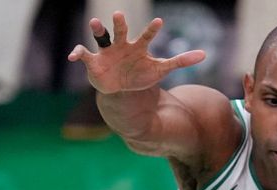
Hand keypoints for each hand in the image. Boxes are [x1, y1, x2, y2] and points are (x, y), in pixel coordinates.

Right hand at [67, 13, 205, 94]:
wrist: (121, 88)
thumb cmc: (141, 74)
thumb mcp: (161, 69)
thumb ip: (181, 61)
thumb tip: (204, 54)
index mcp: (137, 47)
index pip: (146, 36)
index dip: (152, 30)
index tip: (160, 22)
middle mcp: (121, 45)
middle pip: (120, 31)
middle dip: (119, 23)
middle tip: (120, 14)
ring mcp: (106, 52)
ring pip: (101, 37)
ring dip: (97, 29)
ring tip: (95, 22)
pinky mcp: (93, 61)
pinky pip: (83, 54)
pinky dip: (77, 54)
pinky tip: (73, 56)